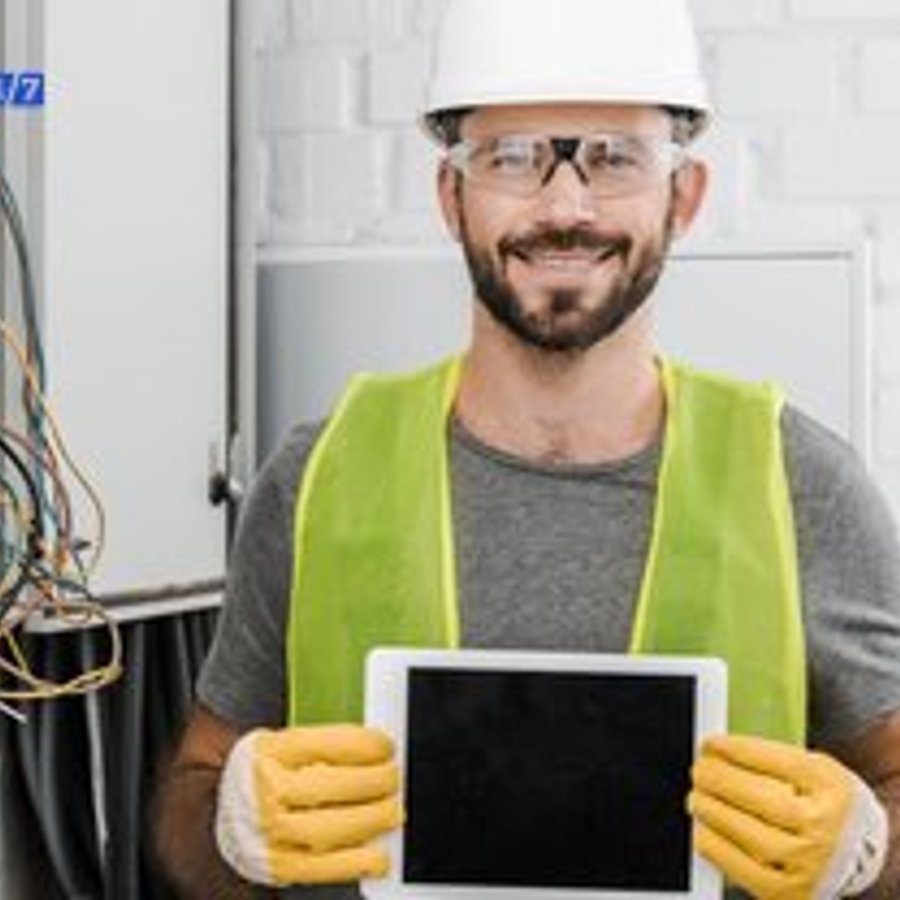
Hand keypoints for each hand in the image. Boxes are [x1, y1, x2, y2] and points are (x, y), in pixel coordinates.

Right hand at [214, 724, 403, 885]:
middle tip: (395, 779)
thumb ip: (327, 744)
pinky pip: (319, 869)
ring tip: (392, 812)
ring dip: (370, 821)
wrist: (218, 802)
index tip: (386, 747)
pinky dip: (354, 863)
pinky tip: (377, 856)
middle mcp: (266, 790)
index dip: (365, 746)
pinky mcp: (275, 864)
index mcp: (272, 750)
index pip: (326, 744)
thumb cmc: (265, 768)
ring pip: (326, 830)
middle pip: (329, 787)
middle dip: (374, 783)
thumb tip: (378, 750)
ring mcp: (268, 830)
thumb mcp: (285, 742)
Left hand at [688, 735, 887, 898]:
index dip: (736, 750)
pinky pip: (742, 870)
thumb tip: (716, 750)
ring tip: (697, 796)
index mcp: (830, 787)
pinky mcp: (789, 892)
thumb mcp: (812, 768)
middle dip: (719, 780)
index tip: (710, 744)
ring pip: (752, 837)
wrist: (856, 855)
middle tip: (700, 771)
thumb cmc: (823, 804)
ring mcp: (809, 864)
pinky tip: (702, 828)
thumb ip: (769, 757)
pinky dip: (715, 845)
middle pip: (764, 799)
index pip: (779, 762)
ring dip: (712, 812)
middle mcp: (825, 828)